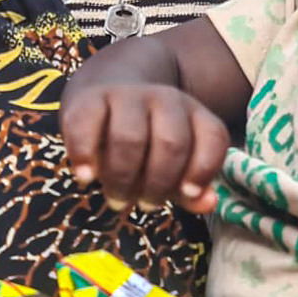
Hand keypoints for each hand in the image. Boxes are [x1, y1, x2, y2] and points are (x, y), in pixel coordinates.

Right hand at [61, 71, 228, 213]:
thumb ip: (190, 188)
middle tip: (144, 205)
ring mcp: (127, 96)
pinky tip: (87, 177)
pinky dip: (85, 155)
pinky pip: (87, 126)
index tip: (187, 193)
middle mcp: (165, 99)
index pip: (212, 137)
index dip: (203, 168)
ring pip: (131, 138)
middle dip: (158, 183)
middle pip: (171, 143)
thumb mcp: (174, 164)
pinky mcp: (89, 100)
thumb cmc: (146, 141)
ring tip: (117, 199)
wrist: (106, 91)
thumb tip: (207, 203)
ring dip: (123, 178)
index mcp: (194, 114)